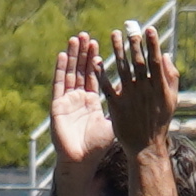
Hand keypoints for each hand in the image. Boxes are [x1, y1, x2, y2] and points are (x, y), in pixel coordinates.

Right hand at [49, 34, 115, 167]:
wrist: (81, 160)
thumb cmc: (97, 145)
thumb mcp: (113, 121)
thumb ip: (121, 106)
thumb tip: (139, 94)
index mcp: (91, 100)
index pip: (93, 75)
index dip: (94, 59)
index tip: (99, 43)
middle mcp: (77, 98)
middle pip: (80, 70)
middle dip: (83, 52)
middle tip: (87, 34)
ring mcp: (66, 100)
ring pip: (69, 73)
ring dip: (72, 55)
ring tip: (76, 38)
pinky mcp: (57, 105)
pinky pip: (59, 84)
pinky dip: (61, 69)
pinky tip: (63, 55)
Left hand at [104, 23, 174, 154]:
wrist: (146, 145)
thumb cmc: (160, 120)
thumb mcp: (172, 99)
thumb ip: (171, 76)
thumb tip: (166, 54)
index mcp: (159, 87)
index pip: (155, 61)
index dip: (152, 44)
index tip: (149, 29)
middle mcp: (145, 90)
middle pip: (138, 61)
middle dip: (134, 43)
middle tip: (130, 27)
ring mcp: (130, 97)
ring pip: (122, 69)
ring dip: (117, 50)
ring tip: (114, 34)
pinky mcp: (116, 105)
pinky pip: (107, 85)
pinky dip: (102, 73)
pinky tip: (96, 60)